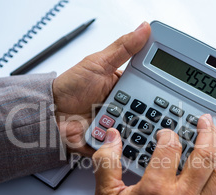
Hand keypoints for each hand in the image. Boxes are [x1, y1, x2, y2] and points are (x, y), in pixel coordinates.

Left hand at [52, 22, 150, 155]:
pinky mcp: (110, 141)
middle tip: (138, 111)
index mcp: (124, 86)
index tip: (166, 92)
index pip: (148, 88)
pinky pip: (123, 145)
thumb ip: (123, 48)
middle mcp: (123, 106)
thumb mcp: (98, 63)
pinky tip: (123, 140)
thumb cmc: (70, 87)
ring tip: (124, 124)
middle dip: (147, 113)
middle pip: (146, 112)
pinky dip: (124, 145)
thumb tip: (143, 28)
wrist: (50, 113)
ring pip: (137, 129)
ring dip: (134, 129)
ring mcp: (117, 124)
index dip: (158, 91)